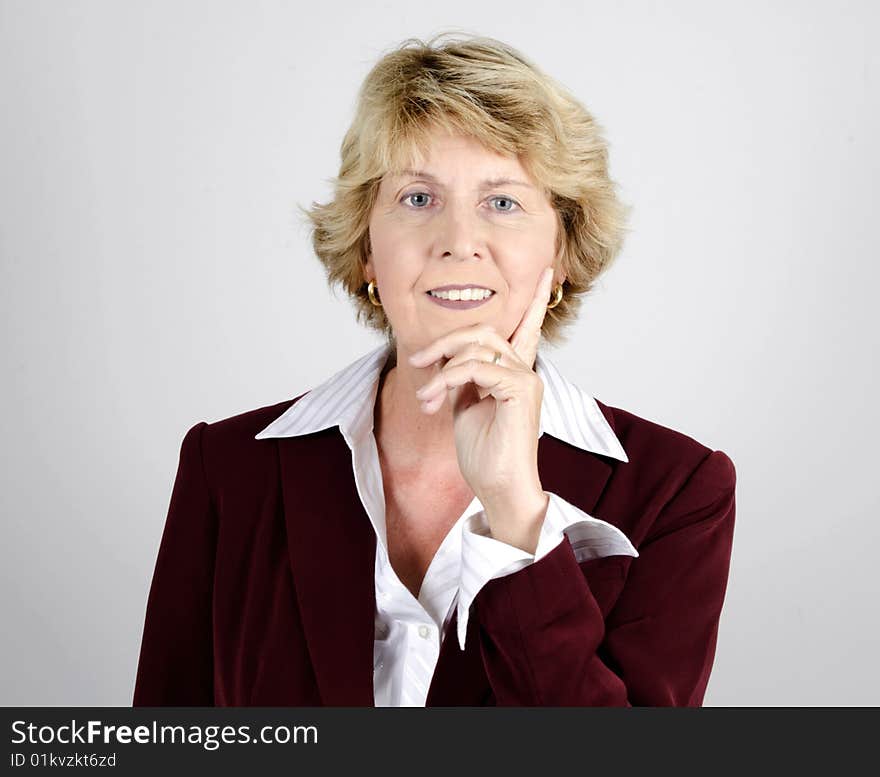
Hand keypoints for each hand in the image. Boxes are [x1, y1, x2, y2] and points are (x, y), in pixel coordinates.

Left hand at [407, 266, 555, 549]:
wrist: (499, 490)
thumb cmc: (485, 456)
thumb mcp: (466, 409)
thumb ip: (463, 380)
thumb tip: (448, 362)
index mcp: (515, 375)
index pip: (527, 329)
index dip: (534, 301)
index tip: (543, 270)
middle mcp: (525, 372)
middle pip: (485, 331)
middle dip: (446, 340)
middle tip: (418, 360)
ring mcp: (525, 380)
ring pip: (477, 345)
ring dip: (440, 367)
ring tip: (424, 398)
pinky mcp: (519, 391)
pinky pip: (477, 367)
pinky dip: (448, 379)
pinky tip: (435, 401)